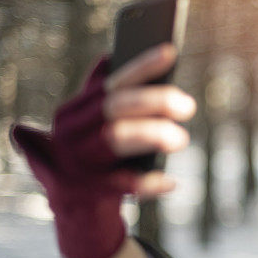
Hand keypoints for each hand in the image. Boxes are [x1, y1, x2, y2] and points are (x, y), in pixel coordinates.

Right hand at [10, 43, 194, 257]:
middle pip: (115, 107)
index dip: (141, 66)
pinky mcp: (87, 191)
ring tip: (180, 138)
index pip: (111, 82)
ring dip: (153, 135)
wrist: (72, 205)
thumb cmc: (92, 155)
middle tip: (188, 106)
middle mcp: (70, 133)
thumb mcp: (91, 123)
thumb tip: (112, 56)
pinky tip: (171, 182)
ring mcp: (77, 162)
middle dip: (155, 102)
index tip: (171, 52)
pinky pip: (122, 184)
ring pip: (115, 139)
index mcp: (74, 111)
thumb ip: (102, 94)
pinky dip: (148, 183)